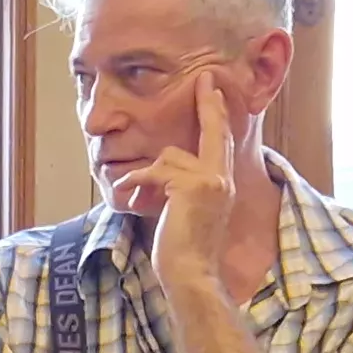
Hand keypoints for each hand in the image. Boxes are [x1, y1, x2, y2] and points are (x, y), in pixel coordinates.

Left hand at [112, 74, 248, 299]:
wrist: (190, 274)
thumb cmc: (182, 251)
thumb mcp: (187, 212)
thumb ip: (183, 187)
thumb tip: (162, 168)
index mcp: (223, 185)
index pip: (221, 142)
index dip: (217, 114)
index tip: (213, 90)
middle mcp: (222, 179)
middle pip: (213, 132)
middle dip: (208, 104)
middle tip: (203, 79)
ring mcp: (210, 182)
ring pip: (170, 156)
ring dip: (146, 173)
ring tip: (133, 191)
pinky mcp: (191, 187)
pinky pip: (155, 170)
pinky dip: (136, 181)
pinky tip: (128, 196)